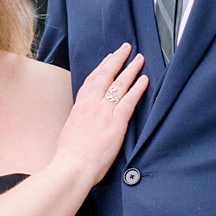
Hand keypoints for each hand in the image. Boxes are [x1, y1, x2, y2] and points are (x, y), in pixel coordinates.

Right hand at [53, 45, 146, 183]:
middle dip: (117, 59)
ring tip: (139, 58)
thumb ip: (80, 119)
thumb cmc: (70, 156)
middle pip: (105, 75)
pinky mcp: (116, 122)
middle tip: (126, 48)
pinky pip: (129, 100)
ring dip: (131, 69)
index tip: (109, 58)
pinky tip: (145, 79)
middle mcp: (91, 105)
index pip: (92, 80)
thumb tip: (85, 117)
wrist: (72, 167)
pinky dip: (138, 88)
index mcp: (79, 107)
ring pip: (119, 84)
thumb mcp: (71, 130)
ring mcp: (103, 112)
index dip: (102, 67)